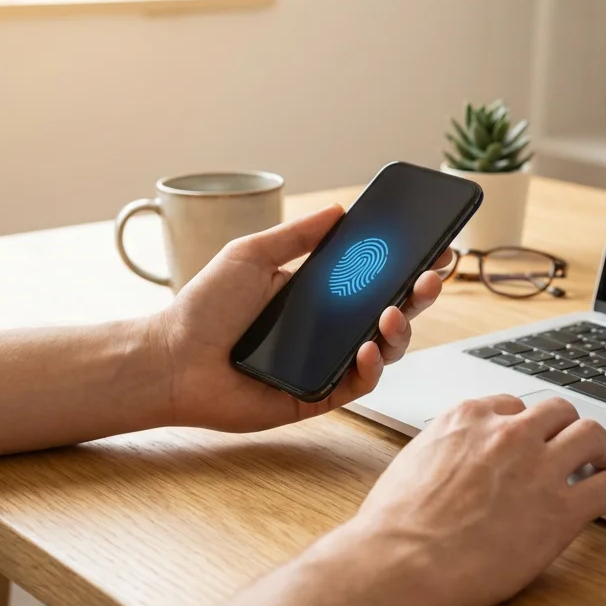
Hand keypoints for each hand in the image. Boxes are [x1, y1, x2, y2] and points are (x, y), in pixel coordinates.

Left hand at [150, 205, 448, 431]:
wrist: (171, 359)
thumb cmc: (202, 309)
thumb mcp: (251, 255)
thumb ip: (297, 235)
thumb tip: (339, 210)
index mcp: (320, 295)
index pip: (376, 278)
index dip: (408, 265)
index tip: (435, 247)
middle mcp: (330, 330)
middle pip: (392, 311)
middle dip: (419, 293)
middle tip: (431, 276)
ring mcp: (328, 363)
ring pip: (385, 349)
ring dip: (400, 329)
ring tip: (392, 312)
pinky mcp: (318, 395)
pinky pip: (359, 383)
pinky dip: (370, 366)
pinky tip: (365, 348)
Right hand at [347, 395, 605, 605]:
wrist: (403, 562)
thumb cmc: (396, 525)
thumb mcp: (414, 464)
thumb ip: (444, 451)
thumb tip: (452, 459)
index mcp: (470, 418)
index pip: (514, 404)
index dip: (526, 424)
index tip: (531, 438)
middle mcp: (509, 433)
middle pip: (558, 411)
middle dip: (567, 427)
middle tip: (573, 446)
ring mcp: (540, 467)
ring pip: (591, 435)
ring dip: (602, 447)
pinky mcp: (562, 508)